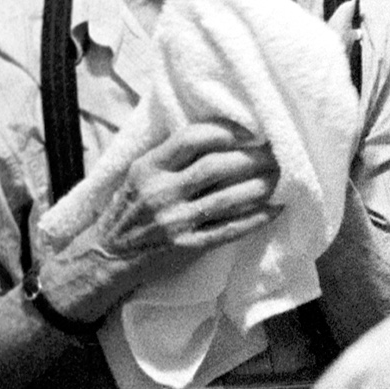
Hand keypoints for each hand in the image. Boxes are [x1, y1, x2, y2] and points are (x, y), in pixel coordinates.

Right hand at [33, 118, 280, 321]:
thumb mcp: (139, 175)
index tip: (249, 132)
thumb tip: (219, 135)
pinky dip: (257, 218)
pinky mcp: (188, 246)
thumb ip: (171, 156)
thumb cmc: (130, 210)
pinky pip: (230, 229)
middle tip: (276, 154)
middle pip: (217, 166)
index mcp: (148, 168)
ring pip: (229, 198)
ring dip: (261, 185)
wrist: (108, 256)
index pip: (192, 138)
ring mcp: (175, 221)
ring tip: (280, 177)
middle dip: (253, 157)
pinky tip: (276, 209)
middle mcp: (161, 192)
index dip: (226, 132)